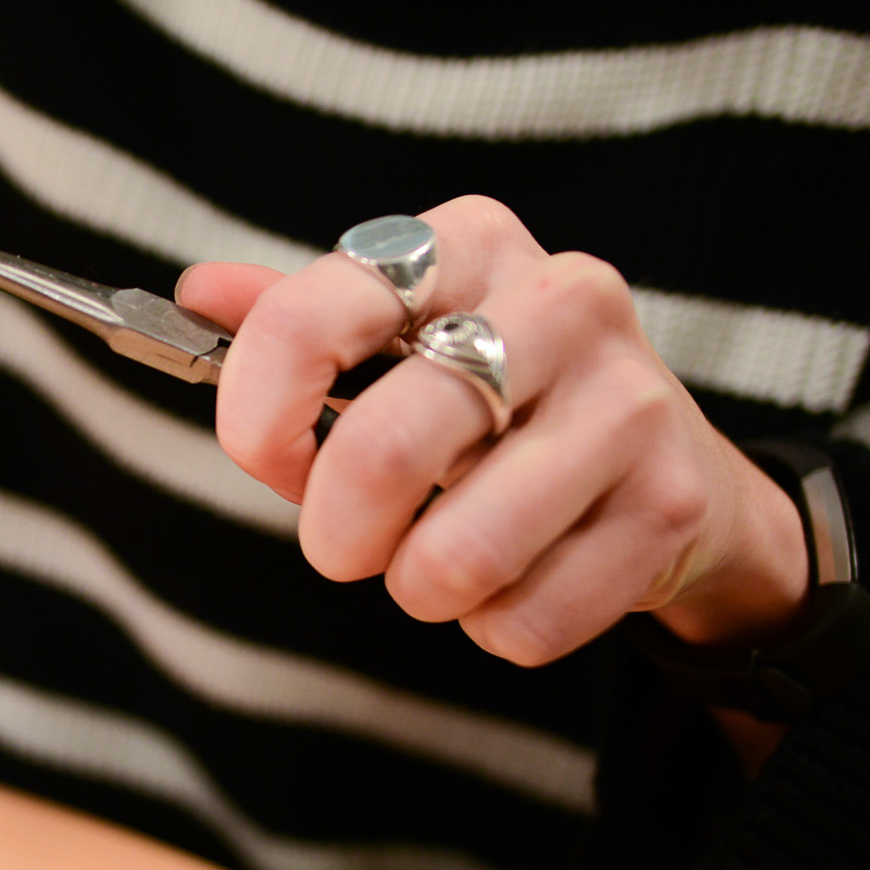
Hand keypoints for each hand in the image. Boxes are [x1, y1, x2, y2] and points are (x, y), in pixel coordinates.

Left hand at [179, 196, 810, 667]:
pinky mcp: (671, 503)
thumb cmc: (497, 403)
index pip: (312, 315)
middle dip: (336, 534)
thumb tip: (198, 293)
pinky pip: (525, 618)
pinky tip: (520, 578)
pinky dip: (496, 626)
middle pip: (383, 450)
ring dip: (422, 588)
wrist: (669, 462)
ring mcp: (629, 401)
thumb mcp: (399, 340)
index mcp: (467, 244)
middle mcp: (560, 301)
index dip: (258, 412)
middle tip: (344, 545)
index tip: (266, 457)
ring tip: (440, 561)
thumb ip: (299, 321)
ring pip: (459, 555)